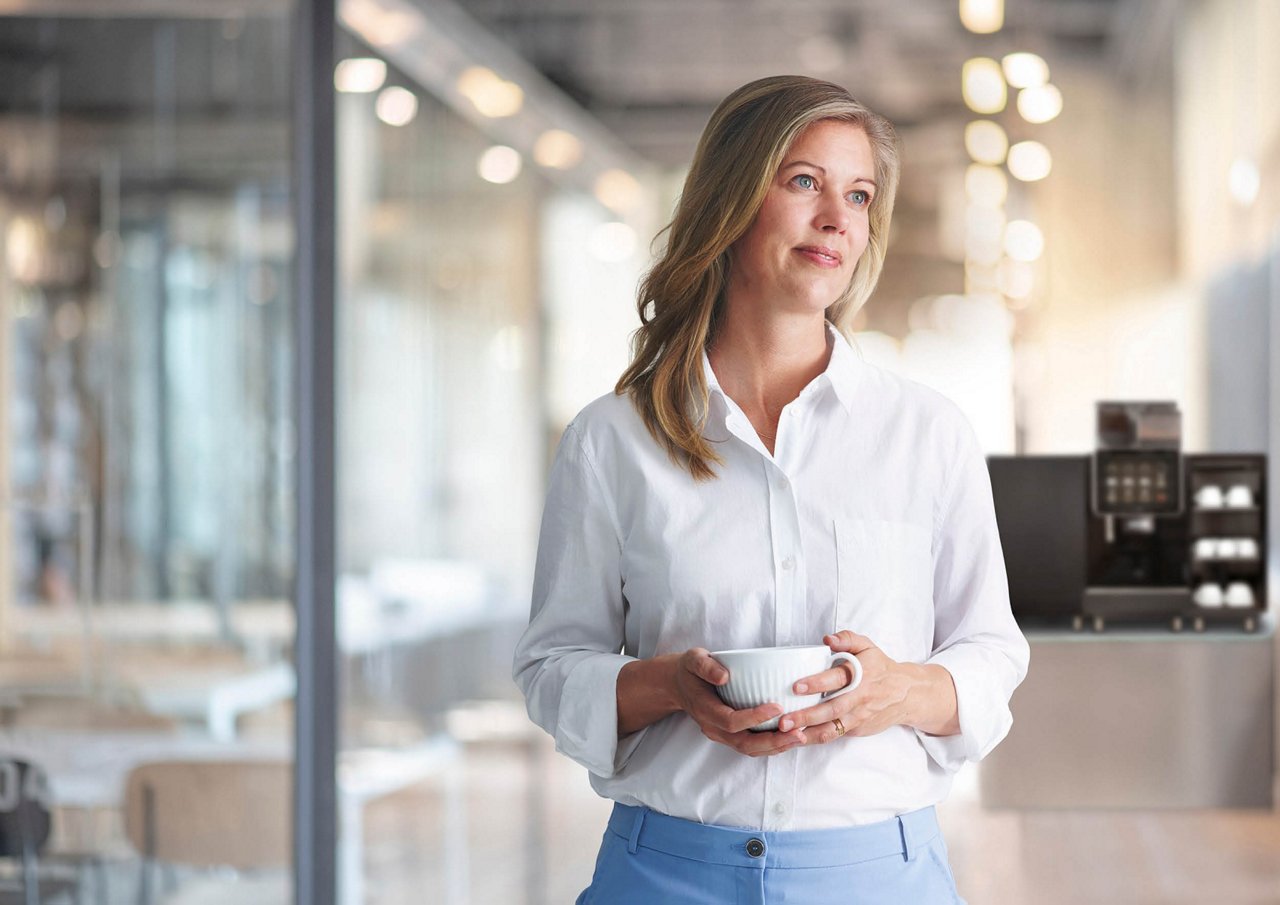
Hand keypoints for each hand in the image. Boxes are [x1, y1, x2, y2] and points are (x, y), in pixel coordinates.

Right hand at [673, 648, 808, 756]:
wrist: (677, 686)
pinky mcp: (730, 735)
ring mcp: (721, 735)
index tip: (777, 707)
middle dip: (773, 741)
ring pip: (750, 749)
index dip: (754, 718)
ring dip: (776, 747)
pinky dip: (772, 745)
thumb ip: (706, 666)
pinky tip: (790, 737)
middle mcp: (713, 728)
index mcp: (704, 710)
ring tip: (801, 737)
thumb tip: (725, 676)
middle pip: (744, 744)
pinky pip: (751, 746)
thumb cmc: (689, 670)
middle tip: (799, 732)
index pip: (731, 721)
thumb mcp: (693, 660)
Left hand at [774, 631, 913, 743]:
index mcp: (861, 675)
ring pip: (832, 728)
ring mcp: (858, 717)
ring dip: (808, 732)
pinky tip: (797, 738)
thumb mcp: (867, 646)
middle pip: (831, 709)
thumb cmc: (880, 668)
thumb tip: (828, 639)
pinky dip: (815, 738)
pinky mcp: (857, 729)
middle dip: (806, 716)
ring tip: (786, 733)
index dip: (818, 683)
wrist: (907, 694)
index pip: (838, 679)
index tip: (796, 686)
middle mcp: (860, 698)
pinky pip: (834, 735)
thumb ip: (847, 638)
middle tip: (784, 719)